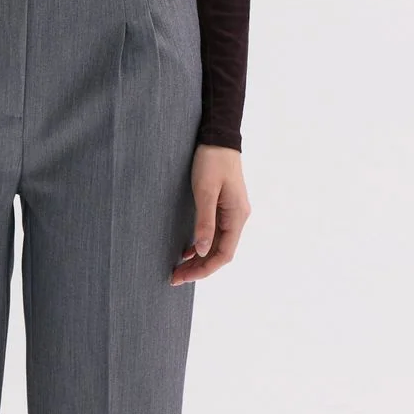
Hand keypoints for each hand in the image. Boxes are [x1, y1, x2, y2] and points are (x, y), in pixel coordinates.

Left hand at [172, 144, 250, 283]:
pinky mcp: (224, 207)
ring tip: (179, 268)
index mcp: (236, 216)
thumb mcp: (205, 191)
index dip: (204, 269)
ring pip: (217, 244)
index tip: (184, 277)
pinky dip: (201, 244)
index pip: (224, 254)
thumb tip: (201, 251)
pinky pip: (215, 233)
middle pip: (220, 252)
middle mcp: (237, 218)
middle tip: (175, 277)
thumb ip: (204, 222)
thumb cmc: (212, 160)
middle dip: (199, 267)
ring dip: (199, 258)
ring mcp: (232, 213)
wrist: (218, 137)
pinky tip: (187, 250)